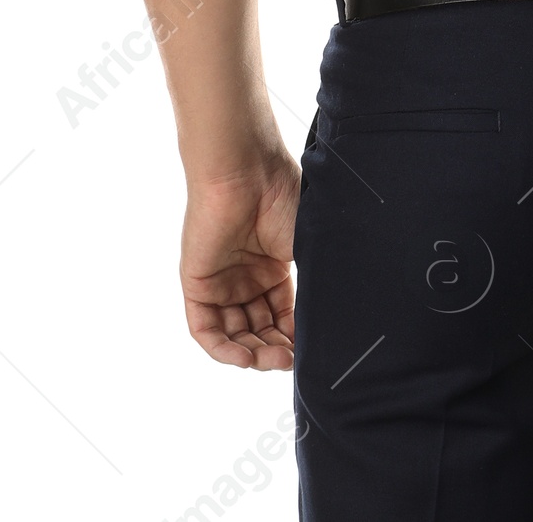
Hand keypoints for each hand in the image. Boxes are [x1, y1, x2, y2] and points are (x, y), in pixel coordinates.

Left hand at [180, 153, 299, 369]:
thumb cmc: (284, 197)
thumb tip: (335, 322)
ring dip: (253, 353)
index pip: (282, 315)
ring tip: (275, 360)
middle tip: (292, 361)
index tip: (310, 349)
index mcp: (273, 266)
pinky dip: (224, 349)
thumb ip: (315, 284)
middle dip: (275, 349)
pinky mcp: (197, 284)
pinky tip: (246, 358)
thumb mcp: (308, 246)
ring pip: (234, 334)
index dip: (294, 336)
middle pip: (258, 329)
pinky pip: (206, 329)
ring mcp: (221, 282)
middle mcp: (246, 277)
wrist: (249, 171)